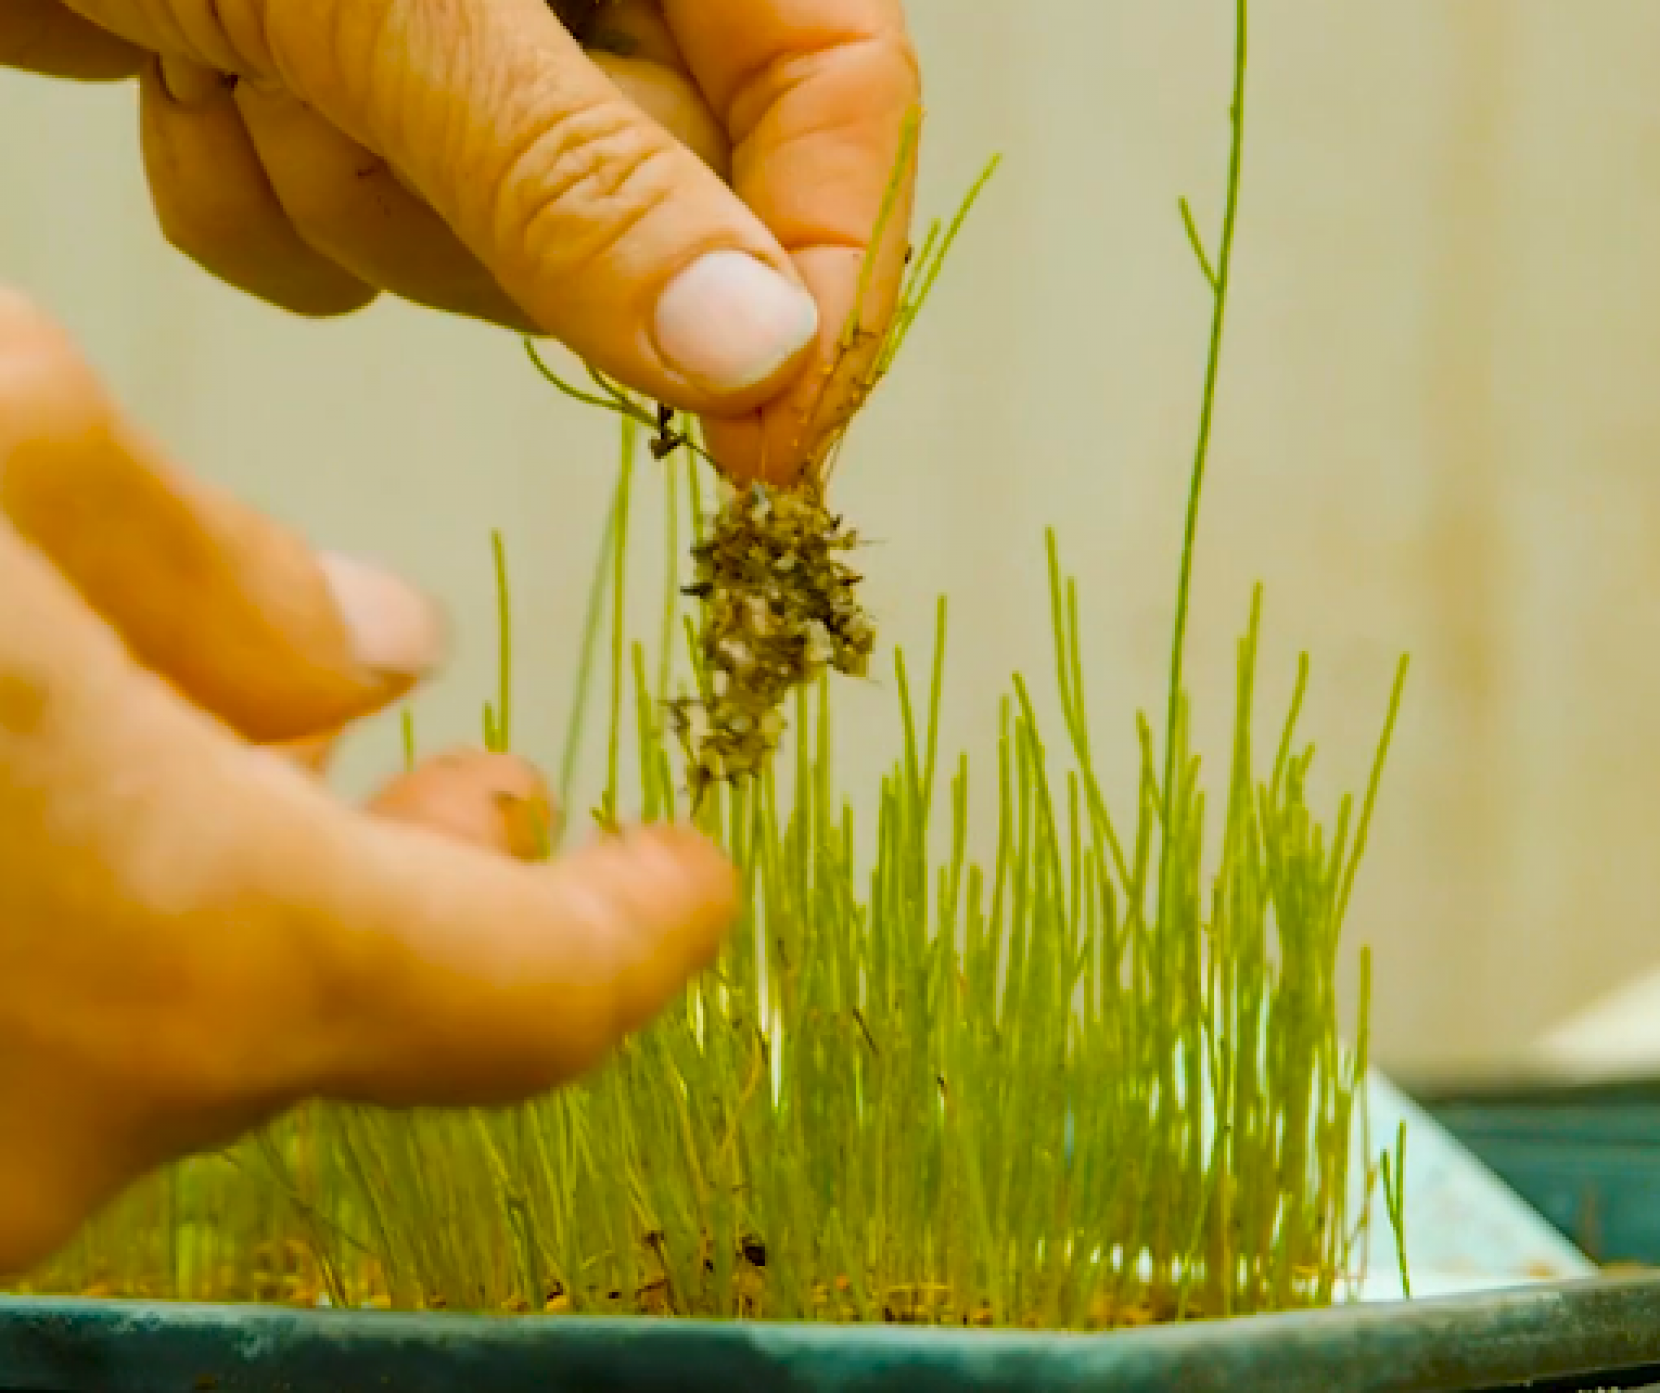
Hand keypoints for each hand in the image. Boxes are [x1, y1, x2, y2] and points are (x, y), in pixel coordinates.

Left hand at [0, 0, 920, 483]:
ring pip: (487, 260)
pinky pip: (343, 259)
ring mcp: (454, 59)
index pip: (838, 102)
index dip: (824, 277)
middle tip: (376, 106)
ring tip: (252, 48)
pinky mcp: (333, 112)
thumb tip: (760, 357)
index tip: (771, 439)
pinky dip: (254, 202)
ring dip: (352, 197)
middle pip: (661, 214)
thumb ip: (584, 181)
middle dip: (506, 218)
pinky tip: (194, 70)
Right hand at [0, 288, 736, 1274]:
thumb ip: (194, 568)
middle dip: (450, 886)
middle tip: (505, 792)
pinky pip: (52, 1036)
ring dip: (277, 889)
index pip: (536, 997)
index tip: (694, 879)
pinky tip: (96, 814)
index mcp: (180, 944)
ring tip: (315, 765)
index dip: (638, 932)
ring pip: (197, 1012)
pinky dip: (122, 928)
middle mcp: (71, 1112)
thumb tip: (374, 658)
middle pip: (365, 1001)